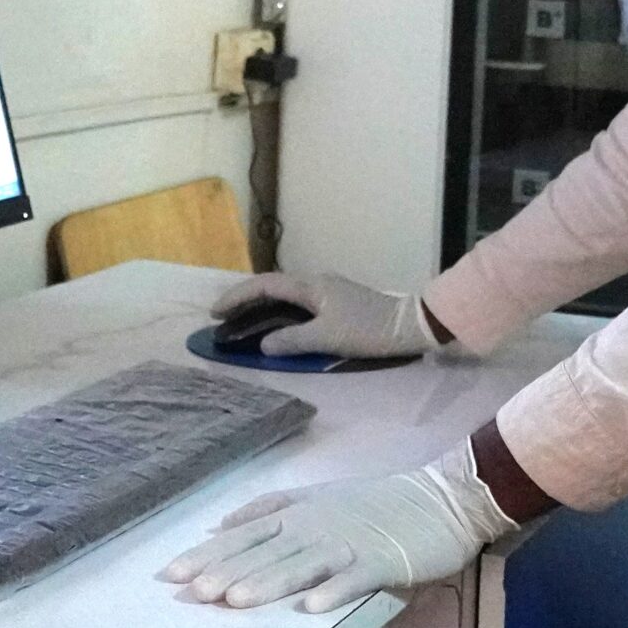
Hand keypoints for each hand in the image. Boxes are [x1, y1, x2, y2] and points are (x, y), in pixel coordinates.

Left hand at [162, 443, 517, 613]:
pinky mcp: (382, 561)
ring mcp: (348, 544)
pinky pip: (354, 579)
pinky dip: (333, 592)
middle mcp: (315, 528)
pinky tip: (311, 609)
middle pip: (264, 554)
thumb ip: (270, 510)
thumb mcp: (316, 497)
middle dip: (226, 573)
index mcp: (298, 515)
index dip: (208, 554)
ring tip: (235, 601)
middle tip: (190, 594)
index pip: (243, 536)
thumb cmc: (376, 502)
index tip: (170, 574)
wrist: (441, 497)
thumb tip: (221, 524)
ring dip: (267, 583)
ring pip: (300, 566)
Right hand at [212, 271, 442, 358]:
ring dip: (261, 306)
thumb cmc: (369, 330)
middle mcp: (317, 283)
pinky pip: (298, 303)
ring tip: (242, 321)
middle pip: (272, 286)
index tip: (215, 313)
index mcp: (311, 286)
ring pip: (286, 295)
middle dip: (244, 300)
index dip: (237, 297)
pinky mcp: (338, 302)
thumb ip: (292, 341)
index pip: (264, 286)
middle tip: (221, 317)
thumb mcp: (328, 338)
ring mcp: (329, 291)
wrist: (412, 325)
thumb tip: (264, 345)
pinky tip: (276, 325)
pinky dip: (279, 312)